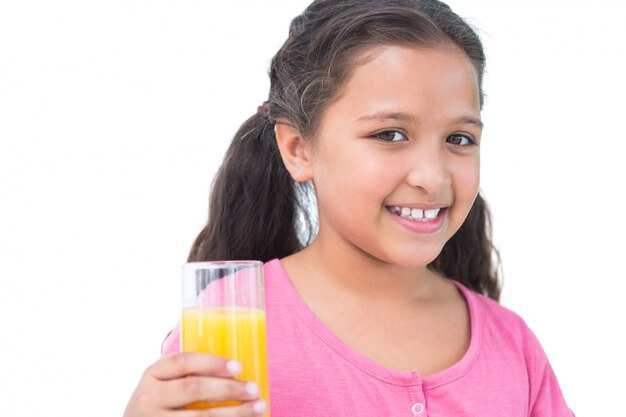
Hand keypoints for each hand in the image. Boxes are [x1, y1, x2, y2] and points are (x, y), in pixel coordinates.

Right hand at [123, 352, 267, 415]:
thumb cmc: (160, 402)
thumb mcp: (165, 383)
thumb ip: (188, 374)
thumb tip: (237, 367)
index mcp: (153, 374)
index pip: (183, 362)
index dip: (212, 363)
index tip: (239, 366)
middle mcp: (149, 398)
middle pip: (193, 389)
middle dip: (228, 389)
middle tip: (254, 389)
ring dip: (235, 413)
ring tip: (258, 408)